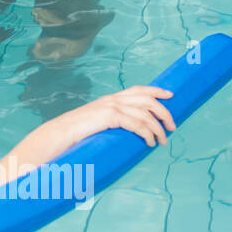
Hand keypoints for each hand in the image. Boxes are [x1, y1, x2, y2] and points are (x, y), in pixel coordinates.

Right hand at [58, 85, 175, 148]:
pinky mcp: (110, 116)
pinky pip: (137, 124)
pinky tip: (150, 142)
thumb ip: (110, 123)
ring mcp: (111, 106)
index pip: (138, 89)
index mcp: (110, 99)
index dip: (156, 90)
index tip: (171, 95)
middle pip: (147, 99)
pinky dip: (148, 133)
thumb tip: (126, 134)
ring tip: (162, 140)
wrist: (59, 134)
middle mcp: (112, 99)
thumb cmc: (76, 134)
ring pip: (145, 113)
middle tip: (172, 127)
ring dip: (158, 128)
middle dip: (164, 112)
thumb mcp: (96, 124)